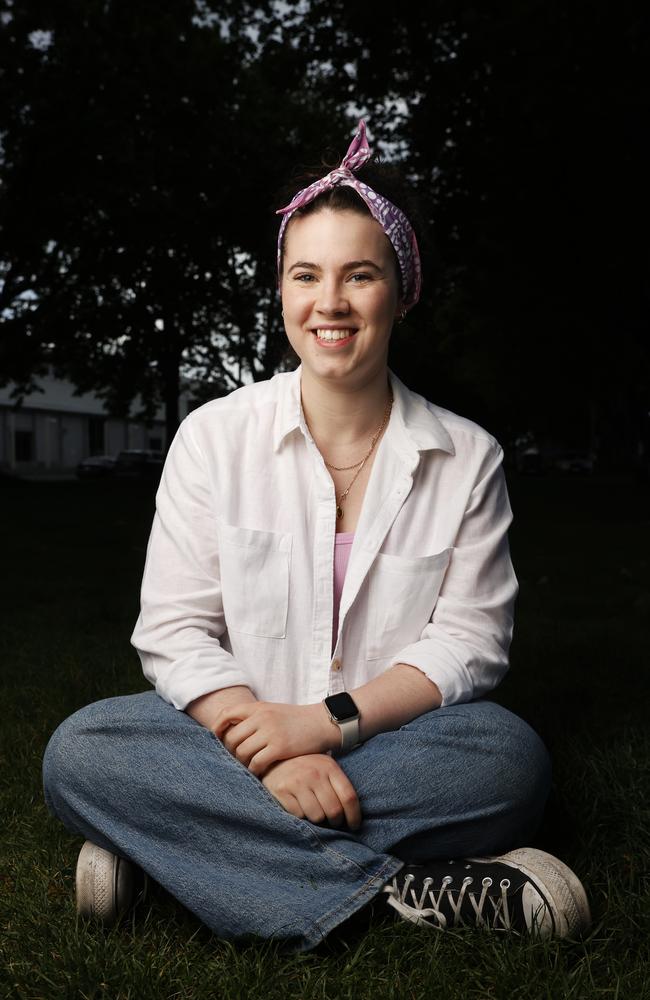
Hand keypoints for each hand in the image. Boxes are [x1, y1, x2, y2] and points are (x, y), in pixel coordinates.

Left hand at [212, 701, 336, 775]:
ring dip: (243, 762)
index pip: (227, 714)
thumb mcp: (273, 711)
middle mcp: (262, 717)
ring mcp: (270, 732)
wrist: (322, 722)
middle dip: (231, 751)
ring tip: (249, 766)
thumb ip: (254, 718)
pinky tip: (259, 771)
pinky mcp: (280, 747)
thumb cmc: (297, 720)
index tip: (218, 739)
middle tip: (238, 758)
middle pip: (232, 738)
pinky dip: (254, 770)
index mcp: (259, 707)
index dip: (217, 727)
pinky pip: (257, 762)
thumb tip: (231, 732)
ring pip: (242, 752)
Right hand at [262, 754, 361, 829]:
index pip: (349, 797)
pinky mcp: (282, 791)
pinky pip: (299, 815)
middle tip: (334, 823)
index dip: (354, 816)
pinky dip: (301, 817)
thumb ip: (336, 785)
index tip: (354, 826)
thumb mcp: (323, 767)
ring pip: (317, 816)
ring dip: (318, 820)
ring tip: (315, 813)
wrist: (273, 756)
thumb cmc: (304, 766)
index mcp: (329, 767)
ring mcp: (298, 782)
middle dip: (336, 822)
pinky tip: (299, 807)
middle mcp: (314, 773)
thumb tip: (353, 813)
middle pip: (334, 810)